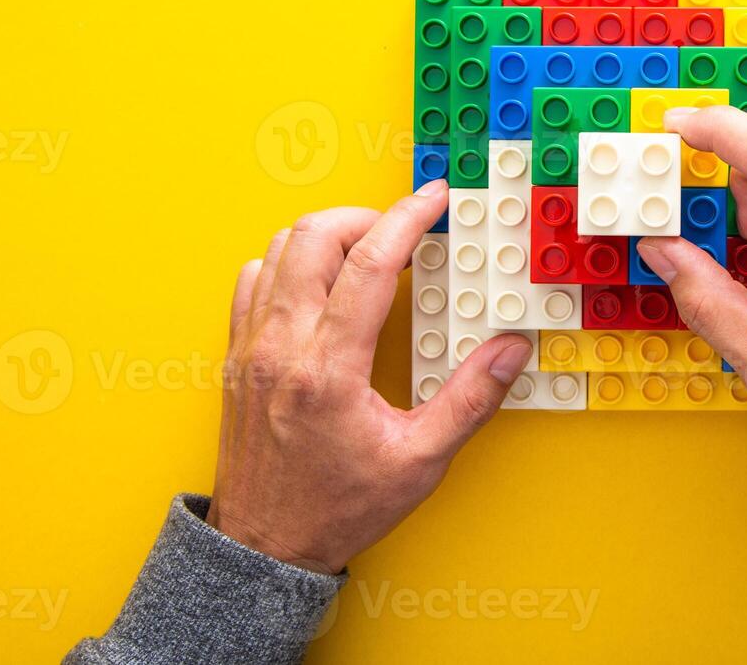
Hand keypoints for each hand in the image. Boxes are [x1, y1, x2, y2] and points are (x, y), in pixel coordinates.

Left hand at [206, 181, 532, 572]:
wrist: (265, 545)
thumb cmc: (337, 509)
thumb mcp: (419, 463)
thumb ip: (470, 400)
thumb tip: (509, 350)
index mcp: (328, 370)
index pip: (369, 265)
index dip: (407, 220)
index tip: (434, 200)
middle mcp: (281, 348)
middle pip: (313, 237)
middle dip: (365, 217)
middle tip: (402, 230)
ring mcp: (251, 348)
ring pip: (277, 249)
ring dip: (326, 237)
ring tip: (367, 253)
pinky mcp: (237, 356)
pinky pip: (252, 279)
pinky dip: (288, 263)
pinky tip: (320, 284)